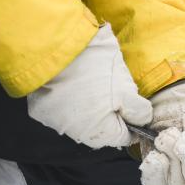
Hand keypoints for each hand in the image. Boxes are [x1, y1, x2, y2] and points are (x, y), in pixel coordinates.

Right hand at [26, 24, 152, 148]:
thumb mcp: (126, 89)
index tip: (132, 102)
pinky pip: (64, 107)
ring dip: (92, 104)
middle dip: (112, 110)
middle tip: (113, 86)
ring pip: (83, 117)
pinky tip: (75, 80)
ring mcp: (56, 122)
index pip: (124, 136)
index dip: (132, 119)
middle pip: (103, 127)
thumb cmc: (94, 70)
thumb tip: (142, 120)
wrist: (56, 48)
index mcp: (99, 133)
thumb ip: (138, 110)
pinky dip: (71, 96)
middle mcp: (76, 134)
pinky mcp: (42, 108)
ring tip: (93, 80)